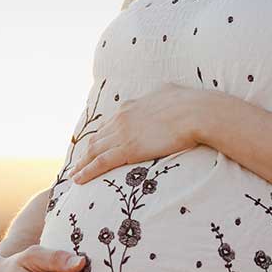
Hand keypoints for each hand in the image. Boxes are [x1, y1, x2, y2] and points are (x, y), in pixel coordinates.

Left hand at [68, 82, 203, 183]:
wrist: (196, 112)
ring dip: (82, 164)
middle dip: (86, 152)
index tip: (94, 145)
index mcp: (131, 106)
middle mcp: (121, 119)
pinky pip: (101, 163)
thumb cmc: (190, 103)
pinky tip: (79, 180)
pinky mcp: (127, 149)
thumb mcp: (169, 92)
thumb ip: (161, 95)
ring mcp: (122, 134)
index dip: (100, 137)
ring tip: (74, 174)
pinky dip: (87, 172)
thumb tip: (165, 91)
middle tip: (78, 163)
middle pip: (97, 138)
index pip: (109, 124)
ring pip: (94, 151)